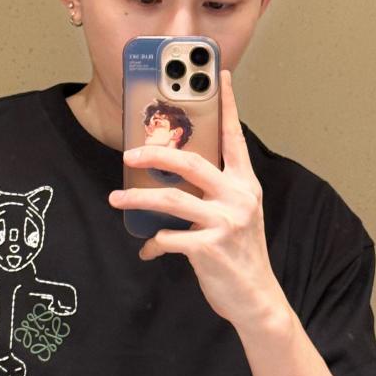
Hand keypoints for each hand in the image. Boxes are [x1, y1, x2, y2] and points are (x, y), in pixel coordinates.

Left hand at [108, 68, 286, 331]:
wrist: (258, 300)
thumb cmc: (241, 254)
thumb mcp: (236, 216)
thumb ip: (213, 193)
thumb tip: (171, 181)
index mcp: (245, 184)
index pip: (234, 137)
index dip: (226, 105)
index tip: (217, 75)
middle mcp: (239, 198)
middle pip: (191, 164)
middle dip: (156, 154)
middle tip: (129, 153)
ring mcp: (225, 223)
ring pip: (171, 200)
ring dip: (138, 198)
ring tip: (117, 198)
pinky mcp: (210, 249)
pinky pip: (169, 238)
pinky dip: (154, 244)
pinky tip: (149, 250)